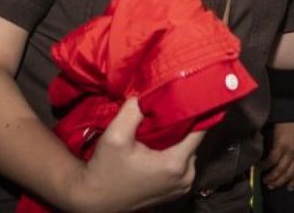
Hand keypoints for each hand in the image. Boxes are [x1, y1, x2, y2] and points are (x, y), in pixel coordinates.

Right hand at [67, 98, 205, 212]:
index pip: (200, 129)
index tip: (183, 98)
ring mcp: (183, 186)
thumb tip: (148, 93)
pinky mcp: (177, 190)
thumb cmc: (104, 170)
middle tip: (163, 115)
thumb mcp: (115, 136)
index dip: (193, 112)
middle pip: (193, 140)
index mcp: (175, 164)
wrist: (94, 200)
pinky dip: (172, 154)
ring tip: (157, 133)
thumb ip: (133, 110)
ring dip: (176, 141)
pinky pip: (182, 164)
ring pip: (187, 151)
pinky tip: (155, 149)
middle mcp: (186, 177)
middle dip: (180, 126)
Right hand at [263, 121, 293, 190]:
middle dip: (280, 182)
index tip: (290, 187)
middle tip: (272, 186)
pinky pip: (271, 160)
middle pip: (290, 173)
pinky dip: (265, 165)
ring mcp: (291, 150)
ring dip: (271, 177)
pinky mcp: (280, 145)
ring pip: (280, 170)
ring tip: (265, 180)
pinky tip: (259, 167)